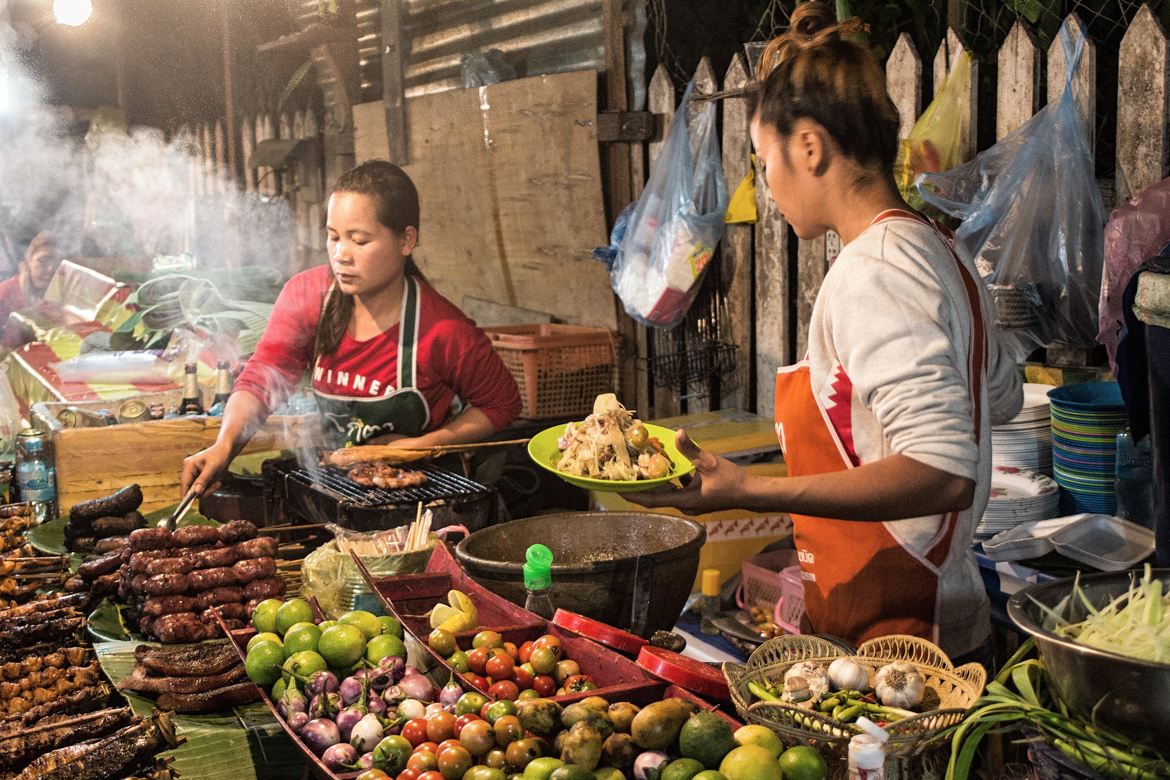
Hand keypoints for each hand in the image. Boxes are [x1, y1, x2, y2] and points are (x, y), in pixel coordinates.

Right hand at [181, 442, 232, 496]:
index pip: (184, 483)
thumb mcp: (212, 468)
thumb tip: (196, 492)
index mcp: (189, 465)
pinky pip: (202, 487)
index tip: (187, 505)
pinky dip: (210, 487)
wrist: (226, 450)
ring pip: (197, 490)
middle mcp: (189, 470)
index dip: (185, 494)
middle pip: (190, 488)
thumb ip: (203, 480)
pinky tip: (217, 482)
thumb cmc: (219, 455)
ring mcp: (194, 474)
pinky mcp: (199, 477)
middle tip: (215, 486)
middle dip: (203, 490)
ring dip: (208, 489)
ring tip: (217, 482)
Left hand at [624, 429, 746, 514]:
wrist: (750, 493)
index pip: (652, 500)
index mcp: (685, 501)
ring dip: (655, 482)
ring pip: (667, 492)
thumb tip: (678, 433)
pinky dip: (670, 480)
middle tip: (626, 474)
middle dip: (641, 486)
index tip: (619, 489)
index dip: (634, 495)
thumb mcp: (710, 463)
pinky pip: (677, 489)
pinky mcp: (695, 498)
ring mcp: (690, 503)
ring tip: (640, 468)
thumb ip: (691, 449)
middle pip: (656, 496)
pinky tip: (665, 465)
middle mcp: (684, 505)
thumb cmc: (732, 481)